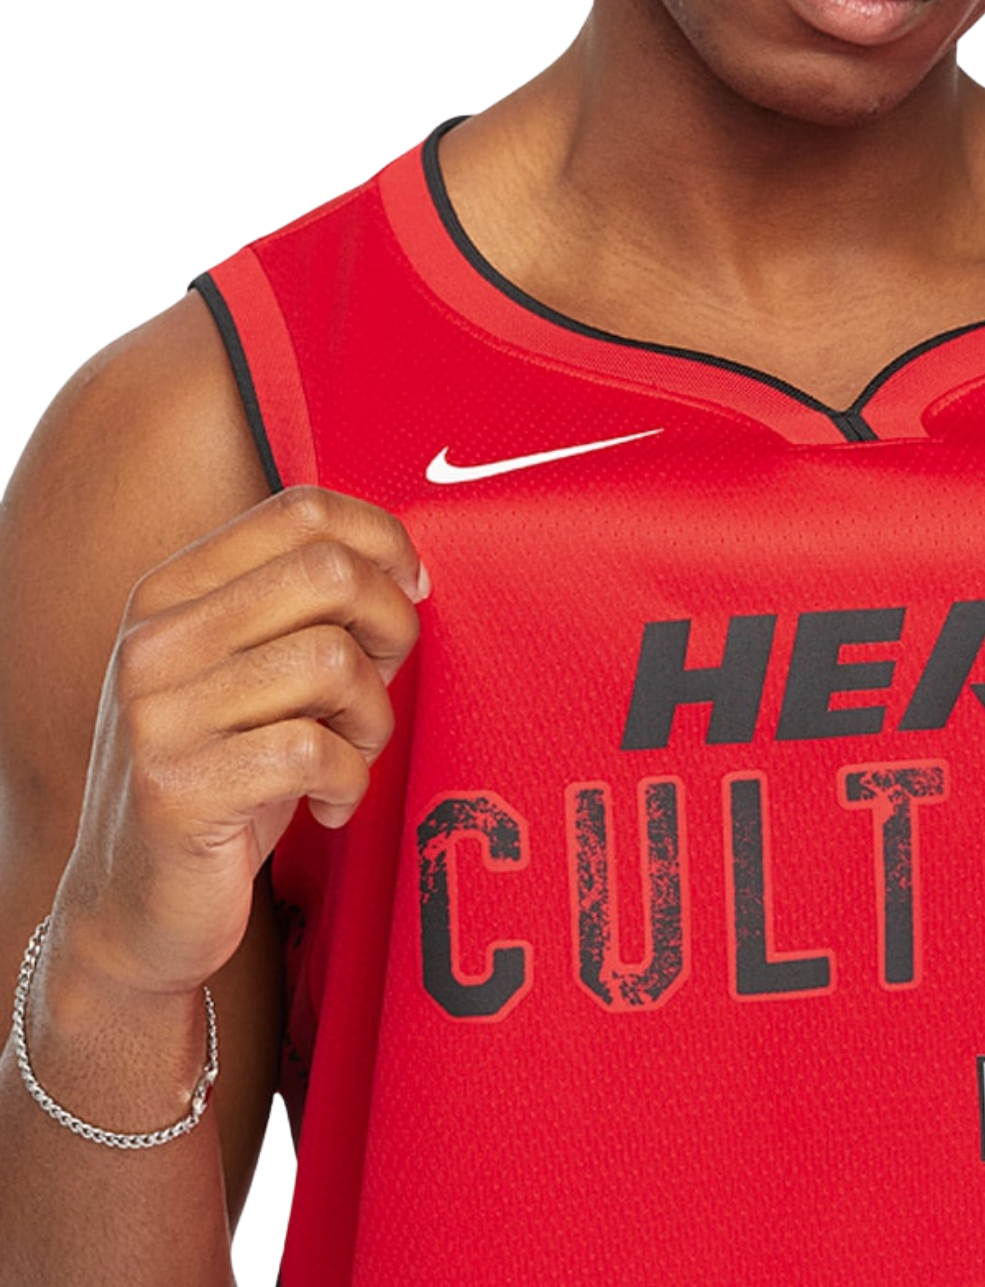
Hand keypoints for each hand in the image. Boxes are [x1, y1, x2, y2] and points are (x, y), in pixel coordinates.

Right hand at [51, 487, 424, 1000]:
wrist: (136, 910)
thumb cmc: (222, 776)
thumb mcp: (250, 673)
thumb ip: (304, 611)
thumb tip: (406, 569)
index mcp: (173, 592)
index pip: (302, 510)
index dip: (384, 540)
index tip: (412, 586)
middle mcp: (155, 641)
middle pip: (329, 572)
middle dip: (392, 623)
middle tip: (388, 676)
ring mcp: (159, 715)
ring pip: (333, 660)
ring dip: (374, 715)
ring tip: (353, 752)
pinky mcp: (178, 791)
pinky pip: (316, 751)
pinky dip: (350, 780)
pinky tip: (330, 803)